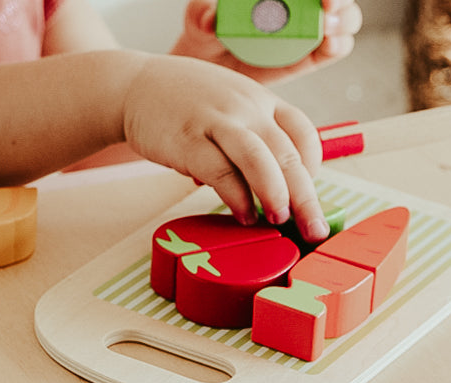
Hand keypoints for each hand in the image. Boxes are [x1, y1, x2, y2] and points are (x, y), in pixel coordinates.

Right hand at [120, 54, 328, 240]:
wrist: (136, 86)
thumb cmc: (186, 105)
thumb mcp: (230, 109)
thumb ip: (252, 141)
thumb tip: (270, 189)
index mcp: (261, 100)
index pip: (302, 132)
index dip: (313, 167)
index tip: (309, 194)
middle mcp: (246, 107)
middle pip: (287, 153)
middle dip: (306, 196)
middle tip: (314, 229)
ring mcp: (218, 122)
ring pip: (259, 158)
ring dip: (275, 193)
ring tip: (281, 220)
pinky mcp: (189, 140)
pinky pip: (220, 172)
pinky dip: (236, 197)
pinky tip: (243, 216)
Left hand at [172, 0, 362, 84]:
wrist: (208, 72)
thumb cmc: (205, 36)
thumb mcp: (198, 22)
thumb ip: (201, 14)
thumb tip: (211, 19)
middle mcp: (298, 3)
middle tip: (328, 6)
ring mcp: (307, 28)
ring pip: (343, 18)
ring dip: (343, 21)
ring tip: (327, 32)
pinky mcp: (309, 57)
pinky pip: (333, 49)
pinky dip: (336, 46)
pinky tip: (327, 46)